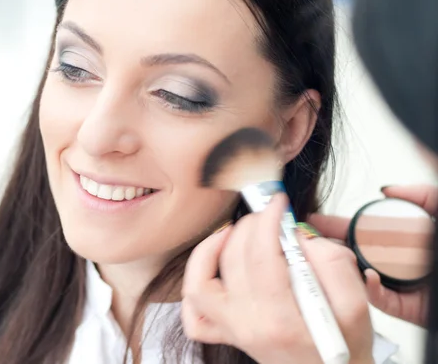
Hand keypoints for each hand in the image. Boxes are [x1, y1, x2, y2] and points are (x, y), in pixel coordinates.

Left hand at [182, 195, 372, 363]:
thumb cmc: (345, 348)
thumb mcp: (358, 306)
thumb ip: (332, 263)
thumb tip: (295, 234)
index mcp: (281, 320)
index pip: (262, 256)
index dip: (267, 221)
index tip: (277, 202)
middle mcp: (248, 326)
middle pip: (232, 261)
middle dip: (248, 226)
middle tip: (267, 216)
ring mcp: (233, 332)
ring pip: (199, 284)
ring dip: (210, 249)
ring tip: (233, 233)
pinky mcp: (227, 336)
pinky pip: (193, 316)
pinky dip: (195, 288)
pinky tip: (213, 267)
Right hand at [308, 184, 435, 326]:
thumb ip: (420, 195)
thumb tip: (387, 189)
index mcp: (396, 240)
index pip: (358, 231)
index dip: (334, 224)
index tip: (314, 218)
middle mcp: (391, 262)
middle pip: (350, 253)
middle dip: (326, 246)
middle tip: (308, 239)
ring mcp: (395, 284)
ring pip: (357, 277)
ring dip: (340, 268)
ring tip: (329, 257)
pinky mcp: (403, 306)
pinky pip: (379, 299)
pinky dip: (370, 289)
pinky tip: (369, 276)